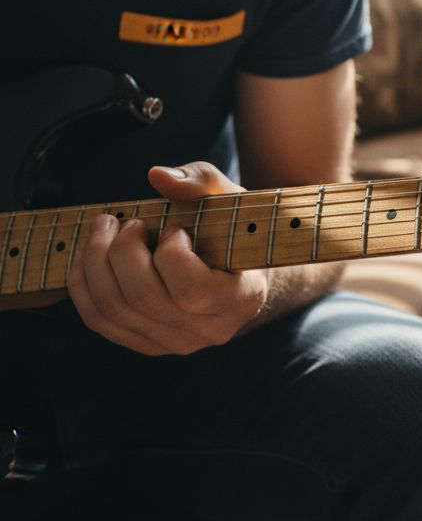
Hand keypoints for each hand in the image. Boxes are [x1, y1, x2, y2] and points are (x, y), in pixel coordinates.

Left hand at [67, 162, 269, 355]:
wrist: (235, 275)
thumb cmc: (232, 232)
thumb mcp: (228, 199)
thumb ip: (201, 181)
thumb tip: (157, 176)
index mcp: (239, 300)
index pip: (191, 290)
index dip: (171, 253)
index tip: (176, 229)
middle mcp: (207, 331)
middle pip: (143, 297)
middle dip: (121, 250)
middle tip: (128, 222)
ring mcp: (174, 343)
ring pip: (114, 309)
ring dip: (95, 261)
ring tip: (105, 230)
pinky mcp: (146, 344)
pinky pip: (99, 320)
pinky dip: (84, 283)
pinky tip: (91, 255)